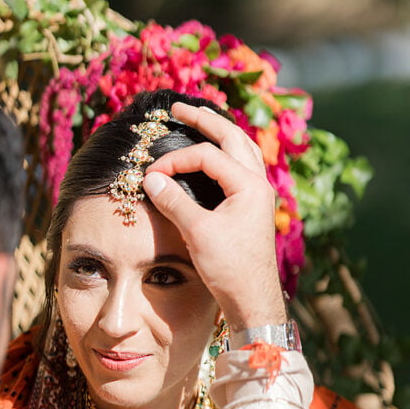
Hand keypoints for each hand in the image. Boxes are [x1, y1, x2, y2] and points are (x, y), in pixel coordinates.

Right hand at [143, 103, 286, 331]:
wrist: (253, 299)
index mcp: (249, 185)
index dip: (176, 159)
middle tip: (178, 108)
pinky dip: (225, 154)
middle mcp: (259, 184)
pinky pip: (241, 167)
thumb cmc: (229, 268)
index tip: (151, 174)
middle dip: (204, 120)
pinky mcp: (254, 207)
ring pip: (242, 149)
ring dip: (220, 133)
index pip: (207, 155)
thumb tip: (151, 178)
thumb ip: (173, 201)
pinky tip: (213, 156)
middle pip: (232, 137)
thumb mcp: (196, 232)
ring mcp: (259, 195)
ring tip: (199, 121)